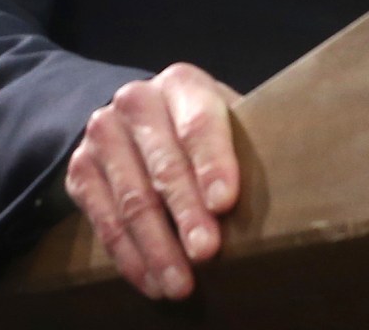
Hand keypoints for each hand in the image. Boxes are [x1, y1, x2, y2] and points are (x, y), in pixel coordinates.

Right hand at [65, 62, 241, 300]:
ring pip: (131, 200)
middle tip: (206, 253)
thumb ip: (246, 146)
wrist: (138, 121)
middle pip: (164, 165)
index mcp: (182, 84)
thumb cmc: (202, 131)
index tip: (224, 202)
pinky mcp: (80, 170)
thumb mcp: (228, 122)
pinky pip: (104, 221)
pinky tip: (152, 281)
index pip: (198, 123)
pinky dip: (130, 257)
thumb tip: (289, 195)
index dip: (212, 163)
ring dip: (157, 247)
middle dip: (187, 214)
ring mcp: (102, 135)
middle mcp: (135, 102)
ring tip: (180, 283)